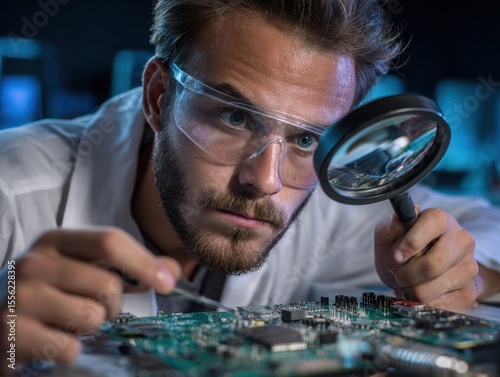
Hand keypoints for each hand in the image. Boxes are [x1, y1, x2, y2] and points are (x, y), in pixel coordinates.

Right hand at [0, 227, 180, 372]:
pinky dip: (71, 350)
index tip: (167, 284)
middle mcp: (35, 262)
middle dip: (113, 305)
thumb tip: (172, 270)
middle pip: (108, 284)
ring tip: (69, 323)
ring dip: (91, 328)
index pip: (110, 241)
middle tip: (94, 309)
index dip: (144, 263)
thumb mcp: (87, 270)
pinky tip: (54, 341)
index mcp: (58, 241)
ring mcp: (19, 296)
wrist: (1, 321)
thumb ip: (132, 267)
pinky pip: (69, 347)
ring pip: (92, 317)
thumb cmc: (53, 293)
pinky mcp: (8, 331)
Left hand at [374, 208, 477, 312]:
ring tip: (406, 283)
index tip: (396, 256)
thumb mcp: (388, 235)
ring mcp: (469, 268)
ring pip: (433, 288)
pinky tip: (418, 293)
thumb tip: (398, 220)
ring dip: (410, 290)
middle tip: (397, 274)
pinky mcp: (469, 293)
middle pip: (433, 265)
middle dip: (405, 275)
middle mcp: (462, 241)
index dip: (412, 241)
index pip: (433, 223)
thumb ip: (390, 226)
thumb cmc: (401, 250)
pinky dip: (420, 303)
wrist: (417, 274)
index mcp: (442, 221)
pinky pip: (439, 306)